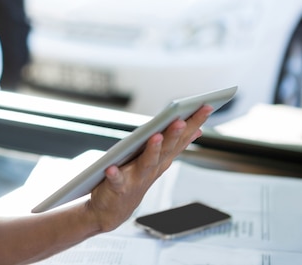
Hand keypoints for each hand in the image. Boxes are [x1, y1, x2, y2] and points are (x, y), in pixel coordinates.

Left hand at [84, 105, 212, 231]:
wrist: (113, 210)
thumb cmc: (134, 179)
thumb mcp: (156, 161)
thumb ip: (173, 145)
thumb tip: (196, 129)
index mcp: (161, 159)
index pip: (181, 139)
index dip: (194, 123)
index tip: (206, 106)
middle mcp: (152, 168)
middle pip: (166, 149)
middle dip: (174, 134)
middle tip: (181, 120)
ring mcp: (136, 178)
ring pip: (147, 163)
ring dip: (152, 150)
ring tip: (155, 136)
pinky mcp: (118, 187)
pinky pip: (117, 180)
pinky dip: (115, 174)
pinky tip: (111, 168)